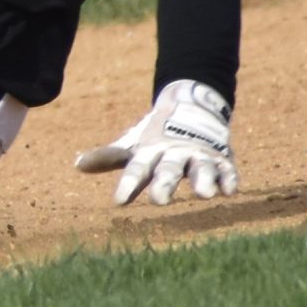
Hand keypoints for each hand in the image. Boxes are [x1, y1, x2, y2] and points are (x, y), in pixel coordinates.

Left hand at [75, 79, 237, 205]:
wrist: (191, 105)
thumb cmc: (155, 135)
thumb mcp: (133, 144)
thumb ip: (110, 157)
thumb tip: (76, 165)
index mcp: (150, 150)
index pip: (136, 169)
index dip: (128, 184)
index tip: (119, 201)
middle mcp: (174, 152)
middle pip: (168, 169)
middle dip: (164, 184)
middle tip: (159, 201)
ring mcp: (199, 154)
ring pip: (201, 167)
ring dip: (203, 179)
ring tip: (204, 195)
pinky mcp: (221, 157)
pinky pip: (226, 168)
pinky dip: (228, 178)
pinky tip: (229, 191)